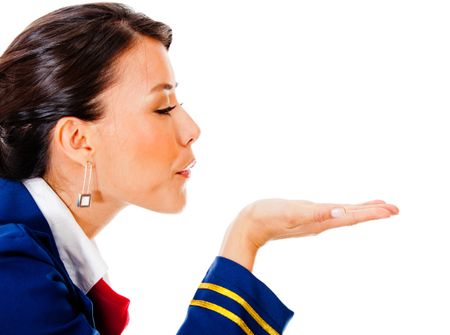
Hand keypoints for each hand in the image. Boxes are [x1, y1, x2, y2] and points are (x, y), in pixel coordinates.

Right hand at [219, 199, 398, 270]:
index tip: (392, 210)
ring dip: (362, 211)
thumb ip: (317, 213)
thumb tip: (342, 212)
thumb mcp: (292, 213)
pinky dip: (344, 209)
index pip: (352, 217)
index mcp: (321, 221)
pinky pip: (332, 212)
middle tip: (394, 209)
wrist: (249, 225)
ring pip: (343, 215)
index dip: (372, 213)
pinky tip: (344, 208)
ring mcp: (313, 220)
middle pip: (352, 216)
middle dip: (374, 212)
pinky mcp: (306, 216)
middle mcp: (320, 222)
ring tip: (377, 208)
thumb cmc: (267, 217)